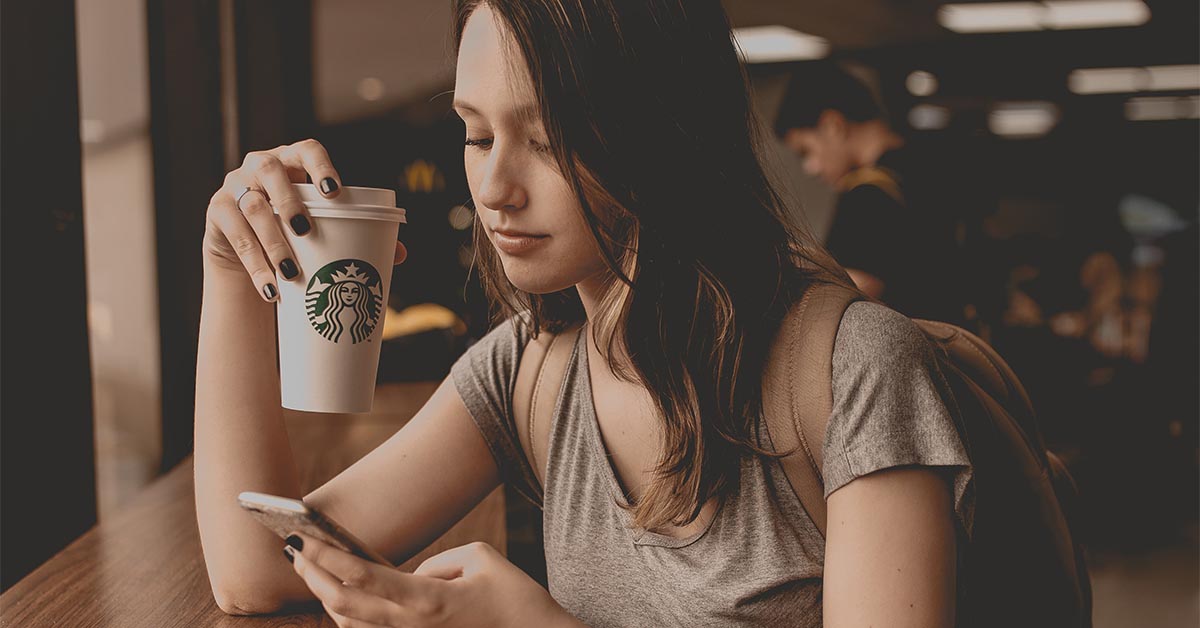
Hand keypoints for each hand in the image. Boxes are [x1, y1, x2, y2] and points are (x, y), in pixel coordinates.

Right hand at [203, 139, 407, 302]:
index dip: (319, 166)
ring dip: (273, 242)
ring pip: (253, 207)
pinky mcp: (217, 211)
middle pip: (270, 171)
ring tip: (291, 273)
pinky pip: (234, 234)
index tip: (335, 192)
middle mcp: (260, 165)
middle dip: (289, 201)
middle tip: (306, 231)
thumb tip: (401, 254)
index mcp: (292, 162)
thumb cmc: (295, 233)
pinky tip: (270, 288)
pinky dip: (254, 264)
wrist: (247, 253)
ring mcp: (235, 186)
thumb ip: (357, 235)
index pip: (306, 150)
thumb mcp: (321, 230)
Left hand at [286, 532, 581, 627]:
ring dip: (326, 596)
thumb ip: (438, 561)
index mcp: (427, 601)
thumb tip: (412, 576)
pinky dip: (349, 615)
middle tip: (295, 549)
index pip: (361, 577)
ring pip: (351, 625)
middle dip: (313, 576)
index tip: (301, 538)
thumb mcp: (481, 559)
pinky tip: (341, 596)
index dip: (326, 557)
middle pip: (343, 606)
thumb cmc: (516, 599)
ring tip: (310, 567)